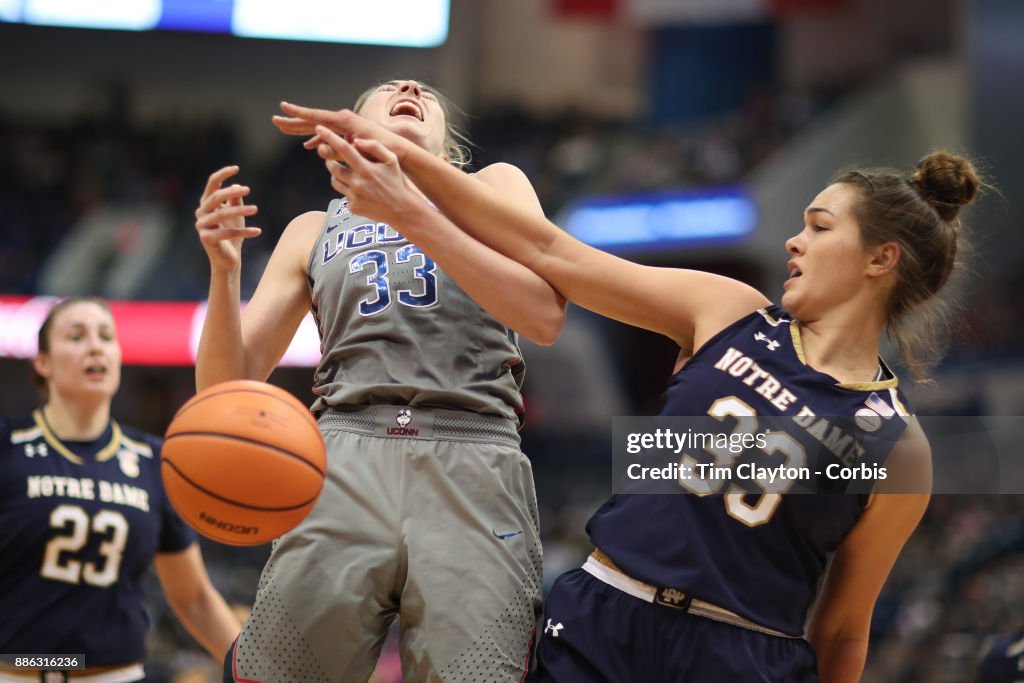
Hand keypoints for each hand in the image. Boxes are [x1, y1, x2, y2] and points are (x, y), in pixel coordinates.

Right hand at [195, 166, 260, 271]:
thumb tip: (237, 185)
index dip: (222, 174)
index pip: (212, 184)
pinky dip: (244, 232)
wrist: (228, 258)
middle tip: (248, 190)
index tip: (237, 168)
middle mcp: (201, 213)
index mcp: (206, 203)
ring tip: (256, 209)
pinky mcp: (206, 239)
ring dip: (240, 210)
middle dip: (231, 192)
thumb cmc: (232, 233)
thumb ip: (235, 199)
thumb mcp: (236, 213)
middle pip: (215, 197)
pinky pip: (226, 233)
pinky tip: (258, 231)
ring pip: (221, 214)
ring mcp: (201, 226)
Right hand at [272, 102, 410, 158]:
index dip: (297, 113)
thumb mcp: (358, 150)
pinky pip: (327, 136)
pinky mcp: (348, 134)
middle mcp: (343, 120)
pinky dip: (317, 140)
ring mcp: (345, 126)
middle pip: (312, 120)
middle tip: (275, 119)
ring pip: (318, 127)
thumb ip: (337, 149)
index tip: (283, 106)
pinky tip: (308, 146)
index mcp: (344, 120)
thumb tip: (317, 148)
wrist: (398, 151)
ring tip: (285, 128)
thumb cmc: (381, 149)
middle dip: (293, 121)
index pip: (315, 115)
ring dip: (302, 130)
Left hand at [312, 125, 422, 226]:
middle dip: (330, 159)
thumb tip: (356, 141)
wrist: (402, 209)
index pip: (343, 149)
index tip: (319, 128)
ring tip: (346, 172)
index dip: (329, 137)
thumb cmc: (397, 182)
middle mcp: (357, 183)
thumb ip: (374, 147)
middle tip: (333, 157)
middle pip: (332, 166)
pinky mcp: (352, 207)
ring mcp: (354, 196)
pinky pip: (343, 194)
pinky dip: (347, 189)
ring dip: (336, 174)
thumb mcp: (392, 160)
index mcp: (366, 169)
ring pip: (334, 181)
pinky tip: (359, 190)